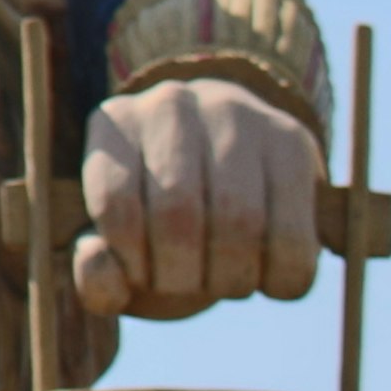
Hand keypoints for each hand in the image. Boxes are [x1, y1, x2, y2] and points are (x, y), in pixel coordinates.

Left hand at [74, 77, 323, 319]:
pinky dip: (281, 279)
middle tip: (185, 285)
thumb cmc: (160, 219)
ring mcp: (237, 114)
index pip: (117, 205)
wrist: (231, 168)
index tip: (143, 276)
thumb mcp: (118, 246)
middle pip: (178, 213)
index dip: (132, 261)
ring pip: (240, 219)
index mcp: (115, 124)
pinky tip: (267, 279)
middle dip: (181, 276)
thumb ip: (96, 274)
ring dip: (230, 278)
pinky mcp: (293, 139)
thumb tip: (98, 268)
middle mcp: (171, 105)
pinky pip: (295, 235)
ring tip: (222, 281)